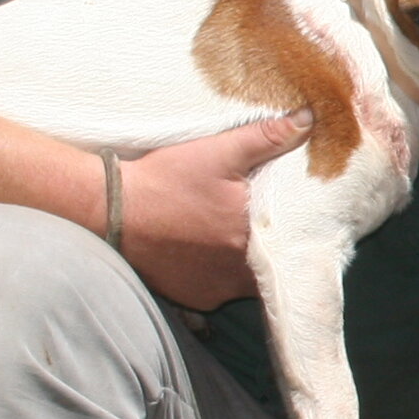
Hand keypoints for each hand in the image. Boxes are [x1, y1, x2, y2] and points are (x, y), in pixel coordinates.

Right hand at [116, 116, 308, 310]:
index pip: (295, 242)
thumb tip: (308, 119)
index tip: (299, 219)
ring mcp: (217, 289)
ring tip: (237, 240)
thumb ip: (266, 138)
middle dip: (273, 249)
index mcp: (252, 236)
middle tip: (266, 228)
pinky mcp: (194, 299)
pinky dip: (221, 277)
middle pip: (273, 264)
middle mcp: (239, 272)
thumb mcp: (217, 152)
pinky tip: (211, 255)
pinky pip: (221, 292)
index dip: (299, 231)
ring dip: (248, 265)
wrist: (110, 211)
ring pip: (249, 282)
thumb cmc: (165, 181)